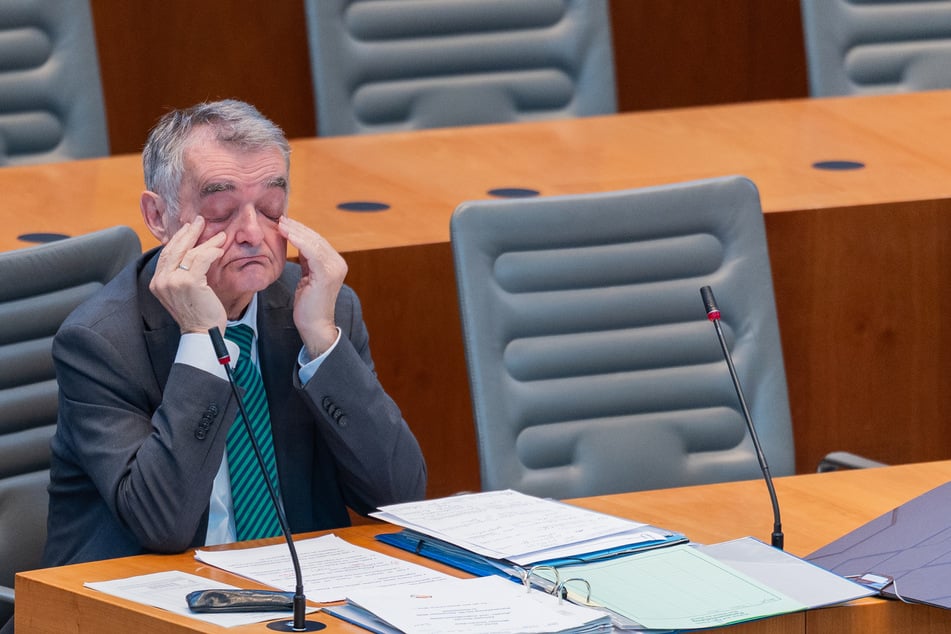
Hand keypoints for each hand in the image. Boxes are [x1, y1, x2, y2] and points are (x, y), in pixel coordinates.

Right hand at [149, 216, 228, 332]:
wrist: (203, 334)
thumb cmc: (198, 313)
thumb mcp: (184, 292)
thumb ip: (181, 274)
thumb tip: (191, 252)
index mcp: (157, 283)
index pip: (167, 254)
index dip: (178, 239)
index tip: (188, 228)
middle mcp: (161, 281)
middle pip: (175, 249)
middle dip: (189, 233)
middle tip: (199, 221)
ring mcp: (173, 282)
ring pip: (190, 253)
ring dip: (207, 242)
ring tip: (219, 235)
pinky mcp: (189, 282)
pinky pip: (202, 260)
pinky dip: (212, 252)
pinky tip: (220, 248)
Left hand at [278, 216, 346, 356]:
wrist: (314, 326)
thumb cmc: (308, 305)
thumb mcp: (307, 277)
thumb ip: (307, 260)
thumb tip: (298, 242)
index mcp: (335, 264)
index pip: (317, 241)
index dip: (301, 230)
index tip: (285, 222)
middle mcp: (339, 264)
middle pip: (316, 239)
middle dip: (297, 227)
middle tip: (280, 218)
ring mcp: (334, 269)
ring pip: (313, 242)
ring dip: (295, 231)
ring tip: (280, 224)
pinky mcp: (326, 274)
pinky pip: (311, 251)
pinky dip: (298, 241)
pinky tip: (287, 234)